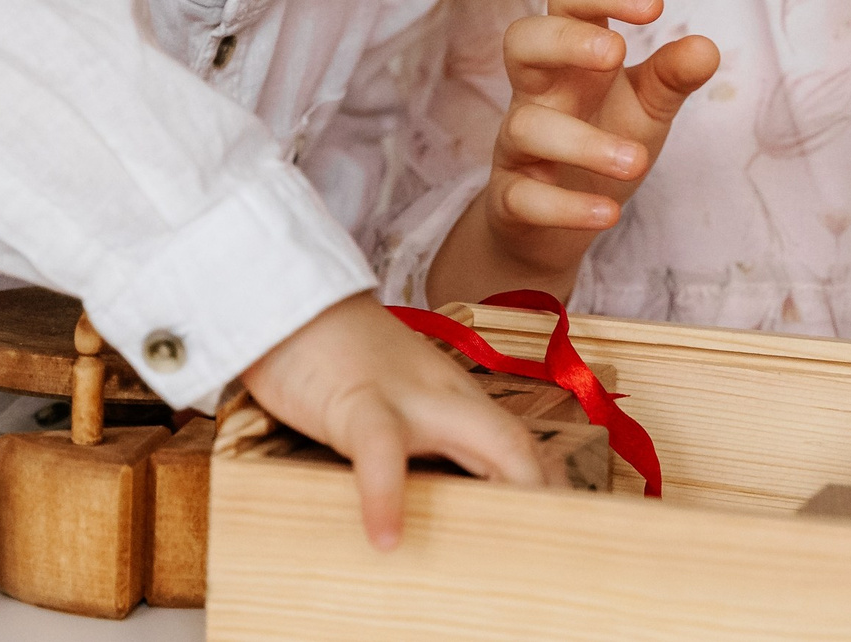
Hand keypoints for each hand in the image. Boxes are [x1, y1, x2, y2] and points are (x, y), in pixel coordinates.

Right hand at [239, 292, 542, 549]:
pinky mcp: (359, 403)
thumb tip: (427, 498)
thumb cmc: (334, 358)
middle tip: (560, 546)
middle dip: (547, 495)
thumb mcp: (388, 397)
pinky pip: (381, 453)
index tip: (556, 529)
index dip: (543, 487)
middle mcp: (447, 396)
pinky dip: (386, 498)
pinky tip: (384, 538)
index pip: (516, 443)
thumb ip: (416, 435)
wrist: (289, 299)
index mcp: (454, 397)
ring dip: (512, 495)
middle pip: (517, 444)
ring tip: (519, 550)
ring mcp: (410, 397)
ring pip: (487, 442)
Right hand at [428, 0, 718, 304]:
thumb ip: (671, 76)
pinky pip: (521, 198)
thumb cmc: (602, 142)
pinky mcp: (510, 198)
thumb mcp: (644, 106)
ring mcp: (517, 145)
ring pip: (525, 126)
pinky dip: (565, 207)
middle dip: (564, 40)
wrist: (556, 224)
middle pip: (521, 41)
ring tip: (637, 161)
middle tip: (617, 54)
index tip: (654, 6)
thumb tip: (706, 47)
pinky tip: (609, 213)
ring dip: (583, 142)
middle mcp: (537, 93)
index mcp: (570, 59)